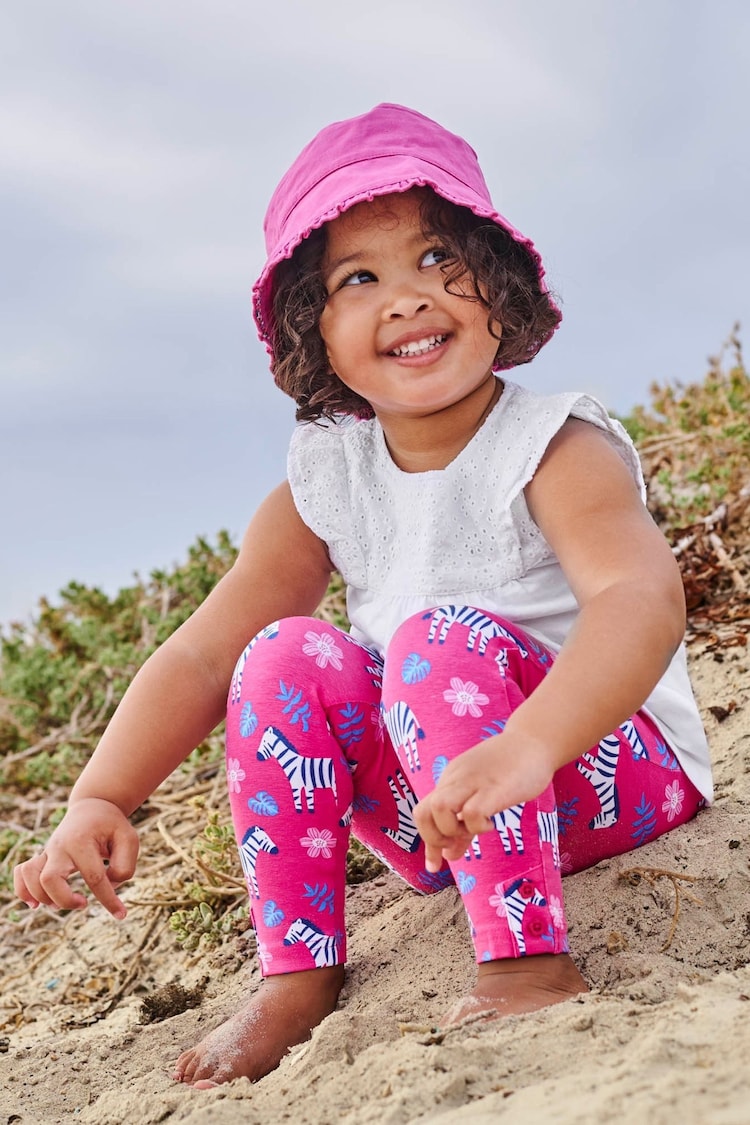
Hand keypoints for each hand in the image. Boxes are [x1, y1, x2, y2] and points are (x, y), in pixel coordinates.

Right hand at [13, 797, 139, 918]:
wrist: (92, 806)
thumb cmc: (112, 825)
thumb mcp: (129, 839)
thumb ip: (124, 866)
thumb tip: (109, 887)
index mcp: (83, 841)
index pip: (94, 878)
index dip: (109, 900)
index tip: (121, 914)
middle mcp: (60, 846)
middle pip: (50, 880)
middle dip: (66, 900)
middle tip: (84, 903)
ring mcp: (48, 851)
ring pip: (30, 877)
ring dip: (43, 897)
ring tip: (59, 905)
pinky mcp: (42, 856)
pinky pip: (21, 873)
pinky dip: (23, 890)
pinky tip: (35, 904)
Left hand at [413, 733, 555, 871]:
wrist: (535, 739)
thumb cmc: (510, 768)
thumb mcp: (480, 794)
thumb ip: (463, 825)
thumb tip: (448, 855)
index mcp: (450, 780)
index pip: (422, 812)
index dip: (427, 841)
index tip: (435, 864)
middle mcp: (456, 780)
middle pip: (423, 812)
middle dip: (434, 839)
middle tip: (457, 843)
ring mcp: (474, 782)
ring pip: (440, 808)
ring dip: (452, 831)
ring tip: (472, 831)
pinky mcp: (496, 788)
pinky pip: (473, 811)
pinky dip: (477, 826)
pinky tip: (491, 823)